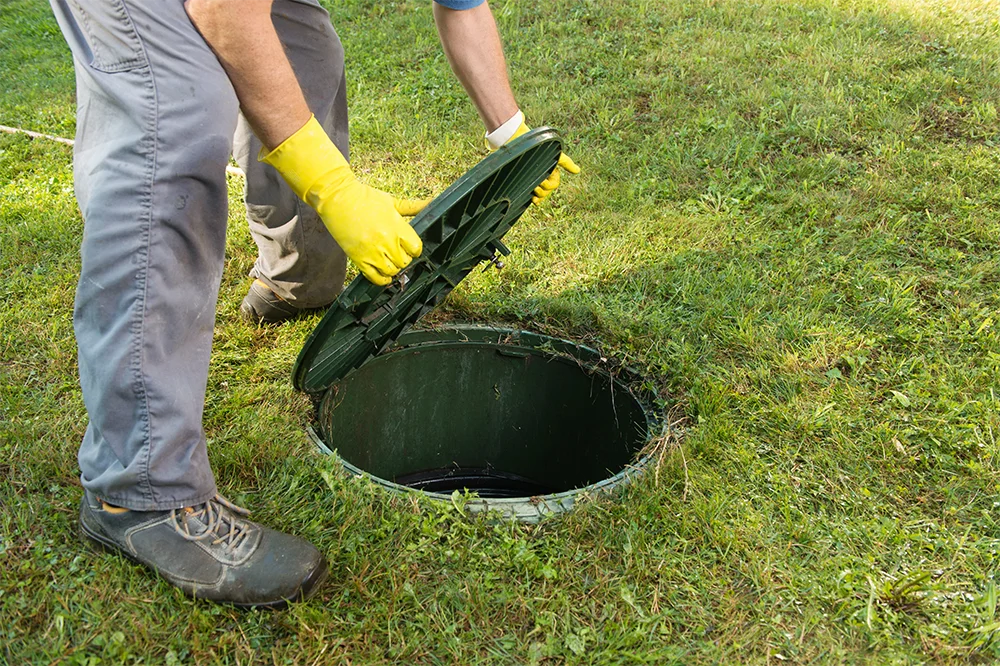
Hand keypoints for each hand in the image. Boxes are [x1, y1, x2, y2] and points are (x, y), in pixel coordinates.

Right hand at [261, 116, 426, 285]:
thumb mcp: (392, 201)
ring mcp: (372, 251)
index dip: (414, 249)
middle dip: (403, 258)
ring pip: (392, 271)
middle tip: (397, 252)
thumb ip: (413, 207)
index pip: (416, 248)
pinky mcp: (358, 258)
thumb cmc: (366, 198)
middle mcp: (387, 241)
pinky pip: (375, 278)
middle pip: (404, 261)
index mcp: (397, 226)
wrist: (338, 198)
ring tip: (389, 261)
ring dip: (393, 268)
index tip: (409, 247)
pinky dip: (382, 280)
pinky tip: (383, 274)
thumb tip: (433, 203)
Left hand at [503, 120, 580, 204]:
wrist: (522, 144)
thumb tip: (578, 171)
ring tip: (533, 190)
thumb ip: (566, 163)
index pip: (553, 184)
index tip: (542, 184)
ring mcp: (535, 179)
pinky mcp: (526, 181)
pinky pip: (532, 194)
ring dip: (539, 195)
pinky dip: (534, 199)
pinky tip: (532, 200)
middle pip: (547, 190)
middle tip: (535, 187)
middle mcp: (543, 176)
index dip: (548, 187)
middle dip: (543, 191)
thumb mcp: (555, 155)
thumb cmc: (539, 148)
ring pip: (541, 193)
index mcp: (551, 171)